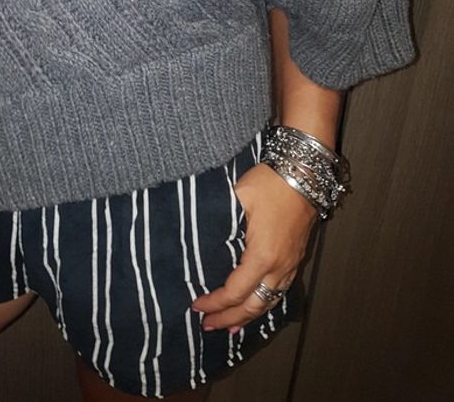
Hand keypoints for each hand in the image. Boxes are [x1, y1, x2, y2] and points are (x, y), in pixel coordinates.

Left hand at [190, 162, 317, 330]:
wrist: (304, 172)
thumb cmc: (271, 182)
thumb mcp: (238, 197)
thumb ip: (218, 219)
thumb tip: (197, 232)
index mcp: (263, 255)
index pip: (235, 291)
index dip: (215, 302)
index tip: (196, 305)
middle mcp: (279, 266)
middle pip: (254, 306)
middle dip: (230, 319)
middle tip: (208, 326)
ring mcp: (291, 264)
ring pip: (270, 301)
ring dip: (249, 316)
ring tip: (231, 327)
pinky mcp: (296, 257)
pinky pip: (280, 291)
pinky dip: (265, 303)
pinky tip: (257, 305)